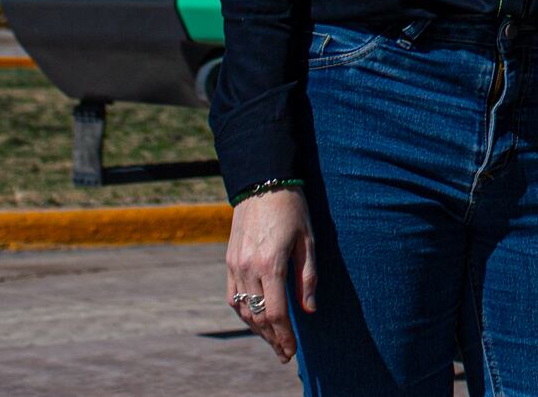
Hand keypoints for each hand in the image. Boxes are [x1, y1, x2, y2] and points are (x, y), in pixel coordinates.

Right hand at [224, 189, 314, 363]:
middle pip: (258, 317)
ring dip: (257, 330)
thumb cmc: (292, 208)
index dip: (285, 335)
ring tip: (272, 341)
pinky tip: (255, 320)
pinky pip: (232, 296)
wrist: (262, 182)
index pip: (277, 312)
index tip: (292, 351)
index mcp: (271, 264)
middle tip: (284, 353)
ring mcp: (235, 266)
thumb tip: (309, 309)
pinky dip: (243, 313)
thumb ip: (308, 276)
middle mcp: (248, 268)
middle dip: (272, 339)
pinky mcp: (229, 262)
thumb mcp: (308, 240)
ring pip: (243, 310)